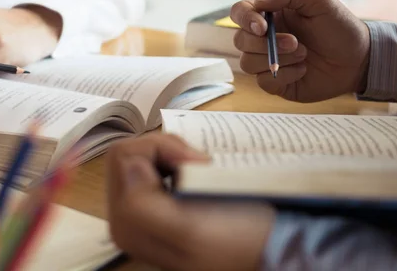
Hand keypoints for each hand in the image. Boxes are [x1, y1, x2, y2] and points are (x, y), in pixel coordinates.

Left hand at [107, 134, 274, 270]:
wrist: (271, 248)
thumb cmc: (238, 239)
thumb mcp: (190, 229)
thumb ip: (144, 204)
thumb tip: (130, 167)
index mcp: (126, 224)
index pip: (125, 156)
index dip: (162, 148)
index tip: (198, 162)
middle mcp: (126, 217)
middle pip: (129, 153)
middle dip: (165, 149)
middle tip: (200, 163)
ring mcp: (141, 208)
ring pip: (142, 154)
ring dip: (174, 153)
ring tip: (202, 169)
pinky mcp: (157, 200)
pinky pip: (154, 162)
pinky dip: (178, 158)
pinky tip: (198, 173)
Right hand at [230, 0, 370, 101]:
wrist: (359, 59)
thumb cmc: (339, 27)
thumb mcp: (319, 1)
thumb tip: (261, 1)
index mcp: (269, 15)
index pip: (239, 12)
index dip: (244, 19)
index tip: (262, 27)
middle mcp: (263, 38)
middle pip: (240, 40)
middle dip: (267, 43)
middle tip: (295, 43)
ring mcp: (266, 60)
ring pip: (247, 63)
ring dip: (277, 59)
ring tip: (304, 54)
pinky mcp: (274, 82)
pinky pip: (263, 82)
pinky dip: (285, 75)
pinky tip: (303, 70)